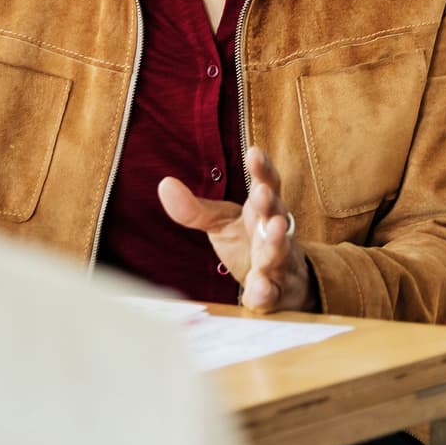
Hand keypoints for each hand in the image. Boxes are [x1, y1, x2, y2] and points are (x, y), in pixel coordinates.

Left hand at [158, 146, 311, 312]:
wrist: (278, 284)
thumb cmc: (248, 244)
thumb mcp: (220, 223)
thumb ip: (194, 209)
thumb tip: (164, 183)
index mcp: (262, 211)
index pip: (267, 184)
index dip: (262, 169)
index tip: (254, 152)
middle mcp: (276, 232)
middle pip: (277, 213)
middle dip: (270, 203)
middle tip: (262, 193)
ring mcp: (281, 261)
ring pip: (281, 250)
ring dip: (277, 241)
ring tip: (274, 230)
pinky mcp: (279, 292)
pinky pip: (274, 292)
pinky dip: (267, 291)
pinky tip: (259, 290)